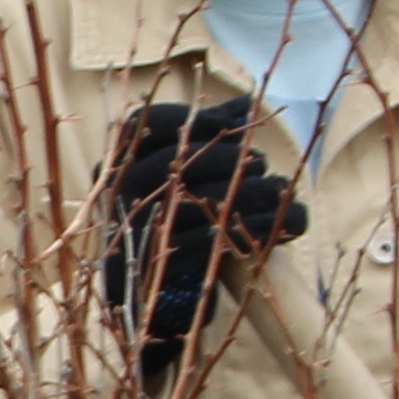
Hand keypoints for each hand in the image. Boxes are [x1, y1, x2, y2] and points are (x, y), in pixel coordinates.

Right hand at [97, 99, 305, 391]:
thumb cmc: (166, 220)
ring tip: (280, 190)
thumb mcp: (175, 176)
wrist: (140, 295)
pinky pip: (208, 243)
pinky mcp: (153, 268)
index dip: (196, 117)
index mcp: (119, 162)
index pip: (149, 124)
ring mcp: (132, 232)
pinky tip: (278, 226)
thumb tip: (245, 103)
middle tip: (262, 163)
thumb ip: (205, 137)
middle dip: (229, 158)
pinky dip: (247, 231)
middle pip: (176, 161)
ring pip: (198, 202)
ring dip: (248, 194)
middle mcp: (118, 193)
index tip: (237, 120)